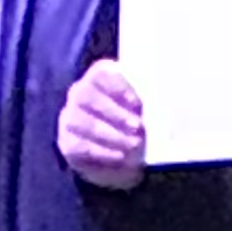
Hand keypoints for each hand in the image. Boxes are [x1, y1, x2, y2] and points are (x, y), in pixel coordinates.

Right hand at [59, 60, 147, 190]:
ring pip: (81, 122)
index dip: (117, 87)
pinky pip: (79, 146)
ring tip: (132, 144)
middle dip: (114, 113)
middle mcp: (80, 93)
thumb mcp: (145, 108)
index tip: (136, 103)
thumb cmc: (138, 121)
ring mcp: (70, 118)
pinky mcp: (68, 142)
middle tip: (137, 127)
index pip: (101, 74)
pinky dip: (102, 152)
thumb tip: (163, 103)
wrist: (124, 153)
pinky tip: (120, 156)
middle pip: (87, 96)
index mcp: (100, 76)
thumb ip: (149, 101)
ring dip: (109, 134)